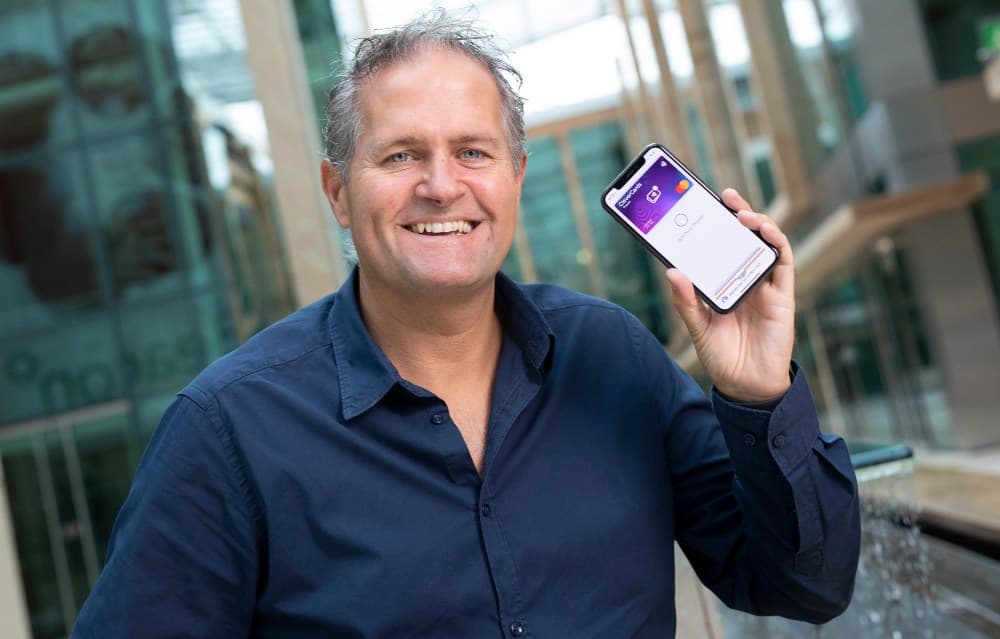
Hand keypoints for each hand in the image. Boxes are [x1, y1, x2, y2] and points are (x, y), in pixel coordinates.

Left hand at [666, 189, 794, 401]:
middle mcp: (746, 279)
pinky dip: (775, 242)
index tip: (705, 203)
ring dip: (758, 222)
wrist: (745, 386)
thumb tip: (672, 271)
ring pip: (766, 244)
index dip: (718, 223)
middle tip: (725, 196)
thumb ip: (685, 301)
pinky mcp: (782, 295)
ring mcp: (765, 285)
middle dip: (738, 213)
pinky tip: (763, 231)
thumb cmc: (721, 356)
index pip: (722, 245)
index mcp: (725, 282)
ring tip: (741, 213)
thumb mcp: (696, 326)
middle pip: (745, 238)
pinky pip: (783, 262)